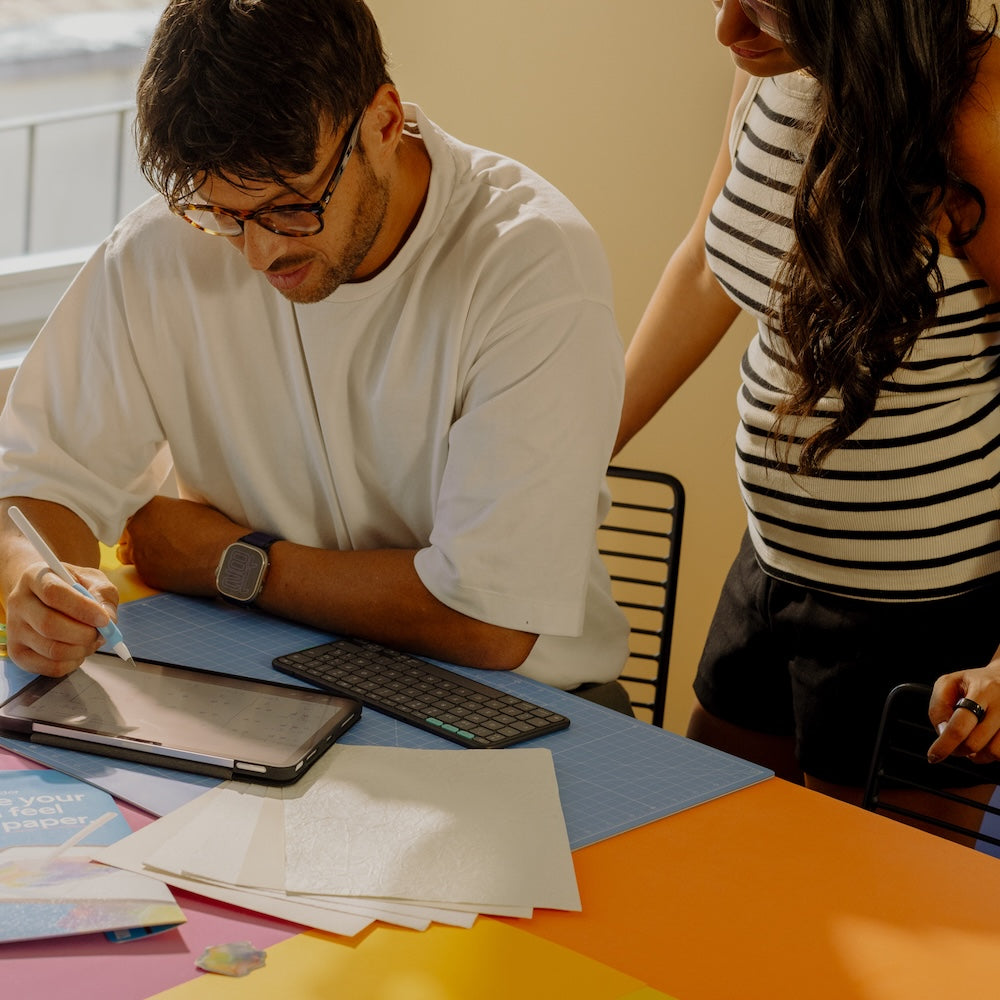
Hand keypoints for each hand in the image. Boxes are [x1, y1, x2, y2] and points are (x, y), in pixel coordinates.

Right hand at [5, 561, 119, 676]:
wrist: (46, 596)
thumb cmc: (73, 586)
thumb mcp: (93, 580)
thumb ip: (103, 595)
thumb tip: (109, 621)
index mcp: (34, 577)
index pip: (53, 593)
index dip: (82, 608)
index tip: (103, 619)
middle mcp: (19, 602)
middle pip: (49, 625)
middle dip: (84, 634)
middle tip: (101, 633)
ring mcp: (15, 630)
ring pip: (51, 649)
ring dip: (81, 650)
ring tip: (92, 640)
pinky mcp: (18, 653)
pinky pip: (50, 667)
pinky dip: (73, 663)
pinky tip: (79, 650)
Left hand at [116, 496, 245, 595]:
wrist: (225, 557)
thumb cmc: (214, 530)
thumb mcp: (188, 509)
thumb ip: (166, 513)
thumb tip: (162, 520)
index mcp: (148, 507)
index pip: (132, 511)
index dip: (143, 518)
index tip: (152, 523)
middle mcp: (137, 529)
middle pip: (126, 533)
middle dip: (138, 535)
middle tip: (157, 539)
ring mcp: (139, 554)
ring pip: (129, 554)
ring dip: (141, 553)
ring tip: (163, 554)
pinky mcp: (147, 575)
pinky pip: (145, 571)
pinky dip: (155, 570)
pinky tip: (174, 568)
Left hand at [927, 660, 999, 763]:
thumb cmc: (973, 682)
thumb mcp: (949, 683)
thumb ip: (938, 706)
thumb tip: (942, 732)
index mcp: (983, 690)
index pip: (960, 726)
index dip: (944, 745)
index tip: (933, 756)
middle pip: (975, 743)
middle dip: (959, 750)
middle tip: (954, 745)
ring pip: (994, 753)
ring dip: (978, 755)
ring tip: (972, 742)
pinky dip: (992, 754)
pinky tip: (987, 742)